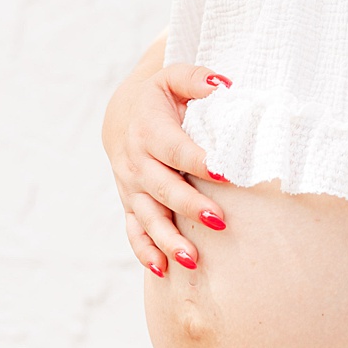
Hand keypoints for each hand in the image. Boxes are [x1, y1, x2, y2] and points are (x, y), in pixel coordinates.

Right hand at [102, 53, 229, 276]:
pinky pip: (134, 231)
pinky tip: (161, 270)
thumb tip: (224, 85)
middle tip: (219, 221)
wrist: (123, 114)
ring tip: (192, 259)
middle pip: (163, 188)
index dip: (199, 161)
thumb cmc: (160, 97)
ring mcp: (131, 187)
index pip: (176, 149)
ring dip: (168, 239)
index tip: (224, 173)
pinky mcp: (130, 203)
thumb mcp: (175, 77)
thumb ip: (198, 79)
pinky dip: (145, 251)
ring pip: (148, 217)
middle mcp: (137, 162)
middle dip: (189, 206)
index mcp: (149, 131)